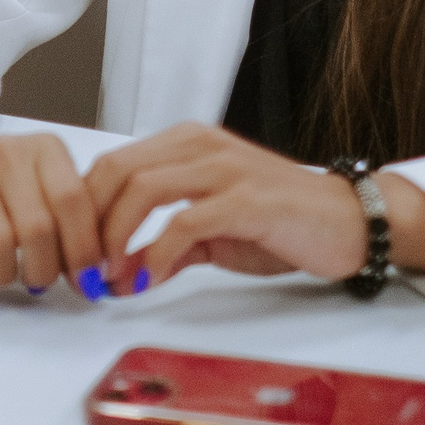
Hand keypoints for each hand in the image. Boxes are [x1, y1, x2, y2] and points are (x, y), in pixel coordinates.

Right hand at [0, 108, 108, 292]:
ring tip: (5, 274)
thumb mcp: (40, 180)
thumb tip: (96, 275)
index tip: (87, 281)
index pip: (74, 201)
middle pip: (38, 228)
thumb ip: (71, 217)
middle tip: (39, 281)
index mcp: (43, 148)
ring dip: (6, 275)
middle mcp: (4, 152)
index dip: (84, 249)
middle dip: (44, 270)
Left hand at [87, 123, 363, 293]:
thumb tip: (125, 274)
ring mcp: (224, 169)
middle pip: (115, 171)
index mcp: (187, 143)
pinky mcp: (246, 200)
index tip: (76, 253)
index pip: (112, 164)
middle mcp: (200, 146)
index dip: (84, 210)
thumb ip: (170, 246)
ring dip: (114, 238)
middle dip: (88, 223)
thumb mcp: (214, 232)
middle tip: (82, 268)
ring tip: (107, 276)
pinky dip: (155, 254)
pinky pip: (183, 222)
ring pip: (141, 189)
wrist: (347, 222)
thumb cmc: (282, 221)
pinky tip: (145, 280)